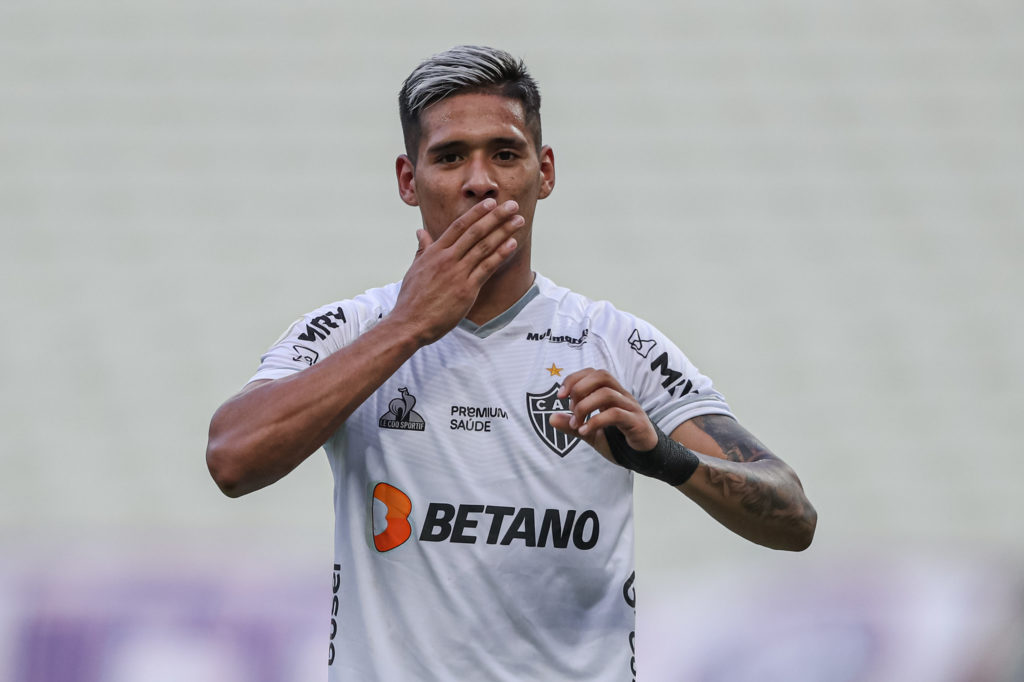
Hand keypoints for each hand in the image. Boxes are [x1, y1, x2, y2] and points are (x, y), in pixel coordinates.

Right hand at [392, 199, 522, 345]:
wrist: (409, 323)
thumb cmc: (411, 298)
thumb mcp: (414, 269)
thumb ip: (422, 249)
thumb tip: (420, 232)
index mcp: (434, 252)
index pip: (459, 226)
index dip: (477, 213)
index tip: (490, 203)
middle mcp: (447, 259)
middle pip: (475, 232)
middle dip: (496, 216)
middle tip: (512, 205)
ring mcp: (457, 273)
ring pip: (484, 247)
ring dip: (503, 231)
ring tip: (519, 221)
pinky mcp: (466, 289)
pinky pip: (487, 268)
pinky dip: (500, 254)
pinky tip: (512, 244)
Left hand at [548, 368, 657, 462]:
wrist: (645, 458)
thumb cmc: (619, 441)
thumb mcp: (590, 433)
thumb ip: (572, 425)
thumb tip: (550, 418)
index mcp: (611, 394)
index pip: (593, 373)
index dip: (574, 378)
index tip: (560, 395)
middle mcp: (622, 396)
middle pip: (602, 375)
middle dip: (579, 388)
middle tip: (570, 408)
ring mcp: (630, 408)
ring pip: (607, 393)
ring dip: (585, 407)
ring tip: (577, 424)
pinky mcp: (636, 422)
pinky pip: (615, 414)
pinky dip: (596, 421)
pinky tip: (585, 431)